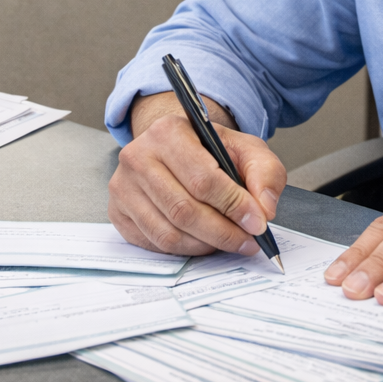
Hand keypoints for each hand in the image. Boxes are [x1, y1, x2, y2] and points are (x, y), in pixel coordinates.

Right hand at [109, 94, 286, 256]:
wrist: (176, 150)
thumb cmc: (209, 151)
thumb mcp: (245, 149)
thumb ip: (264, 173)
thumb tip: (264, 208)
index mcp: (168, 132)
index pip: (203, 179)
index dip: (234, 206)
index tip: (257, 223)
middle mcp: (138, 156)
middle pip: (184, 210)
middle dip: (223, 232)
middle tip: (247, 241)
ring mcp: (123, 186)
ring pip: (169, 232)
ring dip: (206, 245)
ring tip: (228, 241)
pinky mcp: (118, 212)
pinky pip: (155, 243)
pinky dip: (185, 249)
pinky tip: (203, 241)